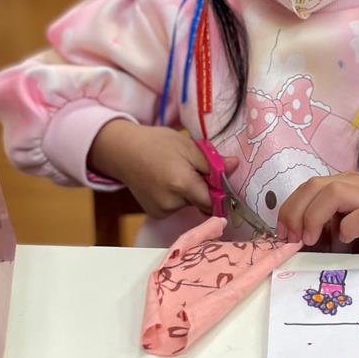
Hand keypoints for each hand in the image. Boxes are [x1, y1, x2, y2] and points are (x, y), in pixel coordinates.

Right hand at [88, 119, 235, 219]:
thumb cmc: (157, 143)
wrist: (123, 151)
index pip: (213, 201)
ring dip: (188, 192)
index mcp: (182, 184)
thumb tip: (235, 166)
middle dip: (203, 188)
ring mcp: (161, 211)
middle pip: (201, 202)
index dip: (220, 192)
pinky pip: (176, 208)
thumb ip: (212, 161)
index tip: (220, 181)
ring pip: (188, 205)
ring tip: (175, 173)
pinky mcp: (155, 213)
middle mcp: (171, 203)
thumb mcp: (188, 146)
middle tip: (192, 168)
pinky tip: (165, 182)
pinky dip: (176, 197)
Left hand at [275, 172, 358, 253]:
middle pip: (316, 184)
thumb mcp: (337, 224)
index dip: (290, 207)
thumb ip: (317, 222)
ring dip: (314, 217)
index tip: (283, 232)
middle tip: (294, 237)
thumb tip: (288, 235)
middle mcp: (356, 183)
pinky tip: (345, 240)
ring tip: (311, 239)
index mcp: (343, 182)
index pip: (308, 185)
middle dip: (296, 211)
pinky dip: (345, 229)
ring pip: (334, 192)